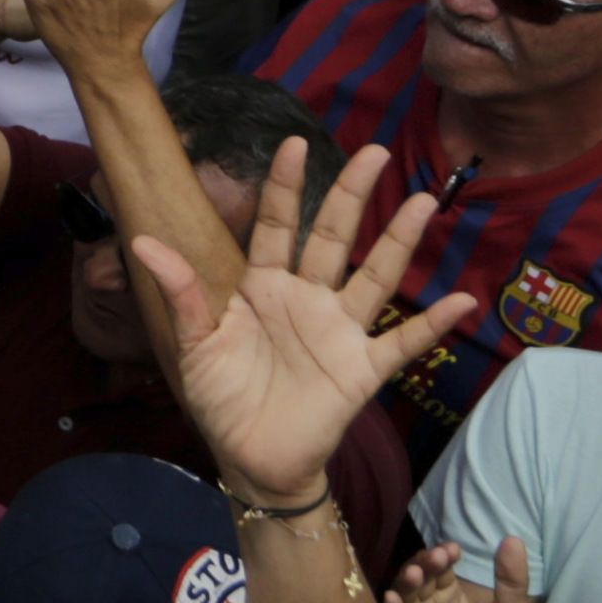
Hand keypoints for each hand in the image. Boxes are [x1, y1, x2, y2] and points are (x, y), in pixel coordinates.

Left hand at [138, 136, 475, 508]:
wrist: (249, 458)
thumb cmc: (222, 398)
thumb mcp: (195, 345)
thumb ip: (182, 293)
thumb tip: (142, 242)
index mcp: (264, 287)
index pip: (278, 226)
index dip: (286, 188)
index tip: (295, 144)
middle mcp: (307, 299)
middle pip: (332, 237)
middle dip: (351, 194)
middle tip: (375, 151)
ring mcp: (338, 332)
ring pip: (374, 277)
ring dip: (399, 241)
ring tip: (424, 201)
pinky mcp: (361, 370)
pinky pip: (402, 342)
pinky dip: (431, 324)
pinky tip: (459, 300)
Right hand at [382, 537, 539, 602]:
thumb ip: (512, 583)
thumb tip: (513, 538)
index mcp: (451, 598)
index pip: (440, 569)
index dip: (442, 556)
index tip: (452, 550)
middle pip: (418, 579)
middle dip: (423, 565)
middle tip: (434, 558)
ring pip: (403, 600)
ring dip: (405, 585)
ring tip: (413, 574)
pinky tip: (393, 600)